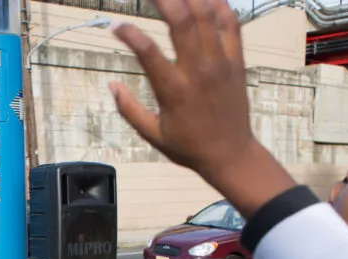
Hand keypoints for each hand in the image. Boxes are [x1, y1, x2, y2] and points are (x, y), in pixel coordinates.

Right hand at [109, 0, 295, 214]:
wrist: (230, 154)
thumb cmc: (189, 146)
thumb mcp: (152, 134)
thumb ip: (128, 108)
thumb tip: (111, 84)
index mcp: (174, 90)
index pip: (147, 51)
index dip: (128, 33)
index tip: (116, 26)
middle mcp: (198, 71)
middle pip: (181, 20)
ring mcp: (220, 62)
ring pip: (206, 15)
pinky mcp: (236, 61)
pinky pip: (230, 24)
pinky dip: (218, 4)